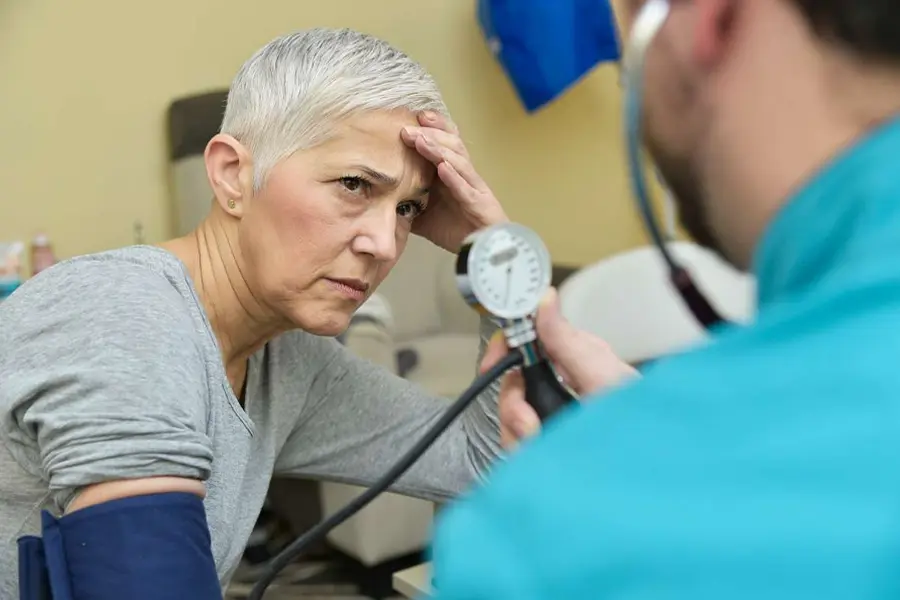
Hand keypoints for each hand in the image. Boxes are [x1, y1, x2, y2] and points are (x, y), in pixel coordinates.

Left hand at [401, 111, 506, 252]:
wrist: (480, 250)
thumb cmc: (456, 230)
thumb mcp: (423, 216)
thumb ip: (406, 205)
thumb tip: (378, 200)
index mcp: (450, 173)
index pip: (442, 143)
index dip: (430, 128)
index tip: (407, 120)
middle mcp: (463, 174)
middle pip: (450, 144)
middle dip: (429, 133)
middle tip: (406, 128)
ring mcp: (473, 187)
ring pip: (458, 160)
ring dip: (439, 149)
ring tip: (420, 141)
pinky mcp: (480, 203)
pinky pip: (467, 188)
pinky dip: (454, 177)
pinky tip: (442, 168)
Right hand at [480, 288, 638, 448]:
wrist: (645, 458)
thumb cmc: (638, 419)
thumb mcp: (602, 376)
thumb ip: (568, 340)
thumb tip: (546, 299)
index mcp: (573, 361)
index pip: (525, 344)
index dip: (505, 351)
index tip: (495, 363)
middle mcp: (560, 387)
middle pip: (511, 386)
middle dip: (514, 406)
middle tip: (530, 420)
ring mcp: (554, 417)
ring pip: (511, 418)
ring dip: (520, 433)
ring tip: (542, 439)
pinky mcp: (550, 444)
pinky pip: (519, 444)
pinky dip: (526, 450)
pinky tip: (543, 451)